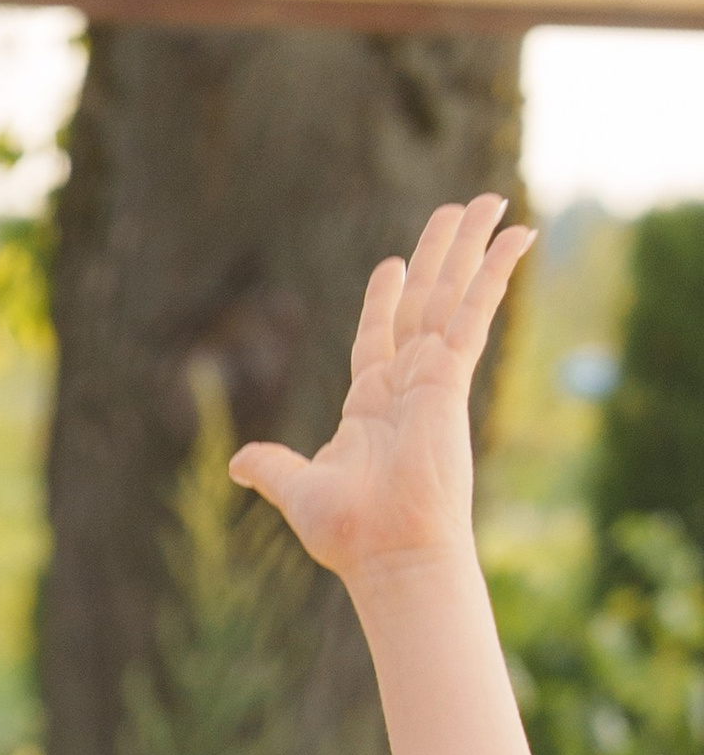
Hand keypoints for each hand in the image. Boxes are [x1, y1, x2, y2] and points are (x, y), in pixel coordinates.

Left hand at [232, 195, 531, 589]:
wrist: (389, 553)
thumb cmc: (350, 533)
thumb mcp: (298, 490)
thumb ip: (272, 468)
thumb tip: (238, 463)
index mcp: (370, 405)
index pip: (377, 337)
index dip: (383, 300)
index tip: (391, 265)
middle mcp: (406, 385)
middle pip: (424, 302)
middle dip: (438, 255)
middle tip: (456, 211)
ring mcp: (433, 378)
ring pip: (453, 296)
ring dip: (471, 248)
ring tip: (487, 201)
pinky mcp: (452, 379)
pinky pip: (475, 313)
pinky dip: (494, 274)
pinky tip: (516, 238)